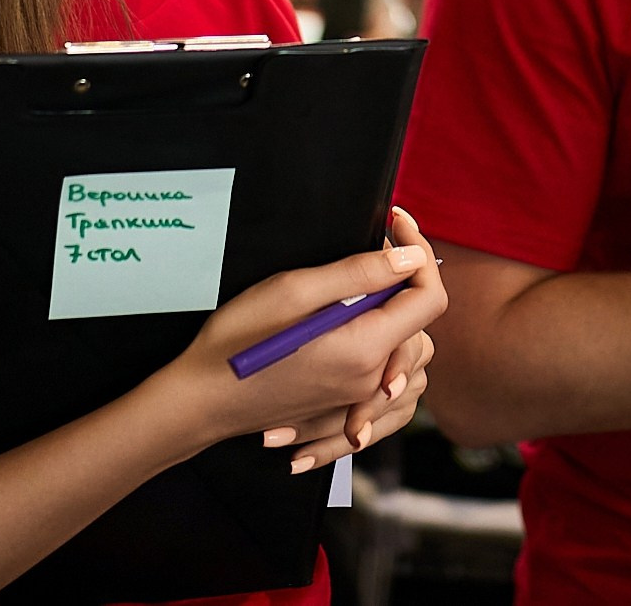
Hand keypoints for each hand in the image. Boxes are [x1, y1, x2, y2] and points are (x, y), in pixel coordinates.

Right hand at [158, 208, 446, 473]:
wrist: (202, 401)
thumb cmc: (237, 342)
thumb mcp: (293, 290)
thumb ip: (358, 274)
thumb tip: (409, 258)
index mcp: (365, 347)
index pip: (428, 296)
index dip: (419, 251)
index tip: (394, 224)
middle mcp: (371, 379)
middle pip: (420, 323)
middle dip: (402, 280)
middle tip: (364, 251)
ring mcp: (358, 397)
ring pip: (406, 350)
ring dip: (393, 314)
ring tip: (353, 290)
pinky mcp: (344, 405)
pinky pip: (386, 379)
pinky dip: (382, 351)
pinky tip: (349, 327)